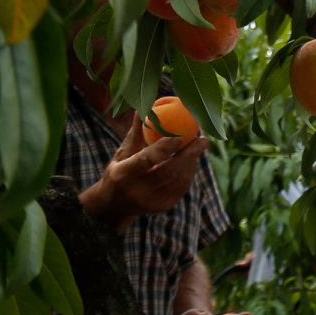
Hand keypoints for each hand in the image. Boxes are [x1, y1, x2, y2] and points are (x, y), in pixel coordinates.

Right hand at [80, 119, 208, 230]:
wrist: (113, 206)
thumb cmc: (119, 171)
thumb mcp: (122, 153)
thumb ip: (136, 133)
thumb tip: (142, 108)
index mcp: (124, 174)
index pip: (147, 160)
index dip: (164, 148)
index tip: (180, 136)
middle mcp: (137, 190)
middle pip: (169, 170)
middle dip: (189, 154)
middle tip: (202, 140)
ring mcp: (151, 201)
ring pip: (179, 179)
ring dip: (192, 162)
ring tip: (198, 147)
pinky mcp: (162, 207)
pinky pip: (181, 188)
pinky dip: (189, 173)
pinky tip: (192, 162)